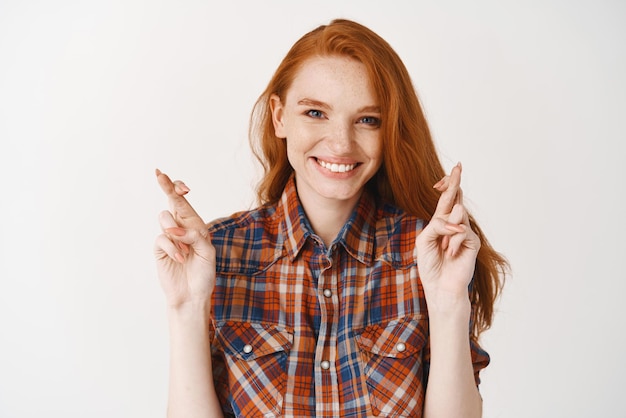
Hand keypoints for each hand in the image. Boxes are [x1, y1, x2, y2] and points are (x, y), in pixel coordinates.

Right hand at [153, 169, 215, 308]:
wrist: (192, 295)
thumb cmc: (204, 274)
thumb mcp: (207, 253)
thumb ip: (195, 237)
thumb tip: (175, 229)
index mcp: (195, 226)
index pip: (184, 203)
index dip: (179, 189)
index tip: (180, 185)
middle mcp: (181, 228)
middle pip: (170, 201)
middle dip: (166, 186)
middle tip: (159, 174)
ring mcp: (169, 237)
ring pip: (164, 219)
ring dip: (177, 234)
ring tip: (186, 252)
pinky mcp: (159, 249)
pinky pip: (161, 238)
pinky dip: (172, 247)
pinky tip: (180, 258)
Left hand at [416, 163, 479, 301]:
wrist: (440, 285)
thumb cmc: (430, 264)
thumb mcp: (425, 240)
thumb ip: (437, 225)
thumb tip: (456, 220)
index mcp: (440, 222)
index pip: (446, 199)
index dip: (449, 184)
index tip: (454, 169)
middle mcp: (454, 224)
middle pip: (456, 197)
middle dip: (455, 182)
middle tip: (458, 166)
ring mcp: (464, 232)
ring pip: (458, 212)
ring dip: (447, 229)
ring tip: (444, 247)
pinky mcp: (472, 242)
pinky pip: (461, 231)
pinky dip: (453, 242)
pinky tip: (451, 253)